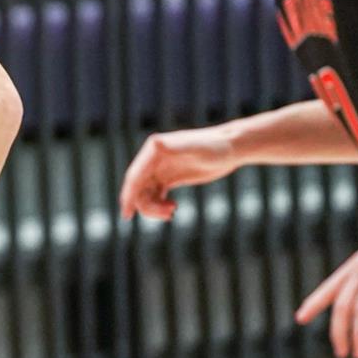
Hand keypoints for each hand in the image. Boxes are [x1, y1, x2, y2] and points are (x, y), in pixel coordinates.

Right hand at [119, 127, 239, 219]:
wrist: (231, 148)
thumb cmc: (216, 147)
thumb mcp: (196, 148)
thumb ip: (176, 146)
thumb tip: (154, 143)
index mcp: (154, 149)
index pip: (135, 175)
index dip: (128, 195)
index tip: (126, 214)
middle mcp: (153, 158)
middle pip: (138, 187)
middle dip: (147, 205)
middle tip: (169, 214)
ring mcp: (160, 168)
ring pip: (145, 193)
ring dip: (154, 207)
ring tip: (173, 211)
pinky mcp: (168, 177)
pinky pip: (154, 195)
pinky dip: (158, 205)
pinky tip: (172, 209)